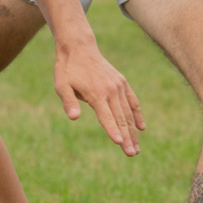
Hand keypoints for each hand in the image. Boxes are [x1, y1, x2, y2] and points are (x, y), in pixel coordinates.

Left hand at [52, 35, 144, 156]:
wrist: (79, 48)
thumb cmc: (67, 69)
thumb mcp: (61, 85)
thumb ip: (69, 102)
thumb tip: (73, 117)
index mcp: (96, 94)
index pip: (106, 117)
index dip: (112, 131)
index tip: (120, 144)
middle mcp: (110, 90)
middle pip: (120, 118)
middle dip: (127, 138)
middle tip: (132, 154)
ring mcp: (118, 86)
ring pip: (128, 112)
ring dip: (133, 131)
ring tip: (136, 148)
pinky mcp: (121, 82)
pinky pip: (132, 101)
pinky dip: (137, 114)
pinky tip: (141, 127)